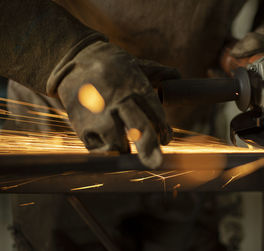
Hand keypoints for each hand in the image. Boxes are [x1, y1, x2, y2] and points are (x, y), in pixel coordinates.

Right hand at [48, 40, 178, 167]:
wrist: (69, 61)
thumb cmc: (111, 66)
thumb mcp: (136, 64)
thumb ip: (159, 73)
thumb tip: (179, 77)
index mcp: (134, 85)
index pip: (156, 112)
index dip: (163, 129)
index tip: (166, 139)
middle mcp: (117, 100)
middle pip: (139, 130)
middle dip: (150, 149)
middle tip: (156, 163)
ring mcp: (97, 114)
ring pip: (118, 144)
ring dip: (124, 148)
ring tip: (124, 144)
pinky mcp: (81, 124)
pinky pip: (98, 148)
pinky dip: (105, 149)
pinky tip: (107, 141)